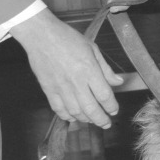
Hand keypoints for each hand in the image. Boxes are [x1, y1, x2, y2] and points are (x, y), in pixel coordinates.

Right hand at [10, 9, 121, 127]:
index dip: (111, 107)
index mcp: (89, 70)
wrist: (41, 35)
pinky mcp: (48, 89)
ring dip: (85, 119)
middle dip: (101, 119)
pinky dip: (67, 116)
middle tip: (106, 123)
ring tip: (92, 120)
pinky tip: (73, 117)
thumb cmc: (68, 38)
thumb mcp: (92, 49)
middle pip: (91, 108)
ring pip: (75, 112)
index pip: (104, 95)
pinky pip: (58, 108)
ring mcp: (60, 87)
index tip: (114, 110)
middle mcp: (76, 82)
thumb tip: (118, 82)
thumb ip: (106, 68)